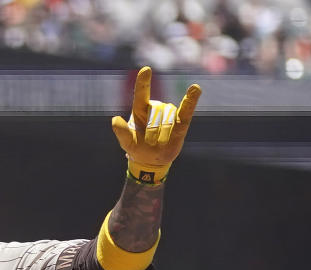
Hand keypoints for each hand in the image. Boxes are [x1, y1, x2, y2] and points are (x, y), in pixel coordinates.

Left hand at [111, 66, 200, 182]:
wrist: (152, 160)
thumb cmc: (137, 148)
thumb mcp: (127, 143)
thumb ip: (121, 132)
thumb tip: (114, 119)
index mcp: (140, 110)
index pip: (141, 94)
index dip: (143, 83)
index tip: (146, 69)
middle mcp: (155, 108)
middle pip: (157, 113)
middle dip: (152, 131)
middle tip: (148, 143)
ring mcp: (169, 115)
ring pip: (168, 119)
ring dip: (163, 135)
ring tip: (159, 143)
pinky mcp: (181, 124)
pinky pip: (186, 112)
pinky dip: (190, 101)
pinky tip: (196, 88)